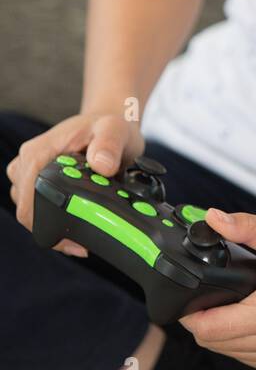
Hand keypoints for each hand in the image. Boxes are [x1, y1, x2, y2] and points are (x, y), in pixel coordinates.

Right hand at [6, 111, 144, 257]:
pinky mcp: (37, 183)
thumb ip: (109, 145)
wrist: (107, 127)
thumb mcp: (114, 130)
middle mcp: (27, 163)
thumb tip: (102, 165)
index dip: (45, 221)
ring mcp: (30, 174)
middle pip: (26, 210)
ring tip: (81, 231)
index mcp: (38, 151)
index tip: (72, 236)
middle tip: (81, 242)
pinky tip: (76, 224)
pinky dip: (54, 219)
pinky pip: (38, 209)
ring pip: (31, 212)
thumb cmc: (108, 127)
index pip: (27, 197)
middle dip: (51, 229)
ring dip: (53, 225)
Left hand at [177, 210, 255, 369]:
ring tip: (234, 306)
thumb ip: (242, 226)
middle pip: (216, 344)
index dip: (192, 315)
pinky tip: (249, 320)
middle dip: (206, 322)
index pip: (212, 330)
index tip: (190, 299)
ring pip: (230, 354)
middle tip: (211, 297)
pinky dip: (241, 342)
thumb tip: (212, 218)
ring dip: (223, 334)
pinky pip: (249, 358)